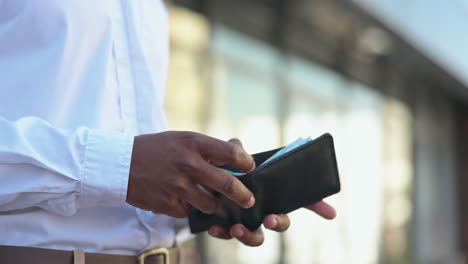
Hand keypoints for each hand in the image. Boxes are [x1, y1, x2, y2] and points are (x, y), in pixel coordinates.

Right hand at [126, 131, 255, 217]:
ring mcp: (178, 186)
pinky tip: (176, 197)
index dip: (245, 162)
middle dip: (242, 195)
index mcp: (193, 143)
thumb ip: (208, 147)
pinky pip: (188, 211)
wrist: (119, 164)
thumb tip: (238, 147)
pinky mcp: (168, 204)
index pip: (231, 153)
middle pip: (227, 184)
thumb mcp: (181, 139)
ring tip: (201, 195)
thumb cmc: (155, 149)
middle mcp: (188, 164)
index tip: (250, 168)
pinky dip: (186, 207)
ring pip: (209, 204)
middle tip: (249, 201)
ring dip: (210, 203)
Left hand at [208, 139, 336, 246]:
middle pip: (281, 222)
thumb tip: (237, 146)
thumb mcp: (230, 157)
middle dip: (279, 223)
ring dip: (250, 236)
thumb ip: (235, 150)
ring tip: (237, 228)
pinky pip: (229, 236)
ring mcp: (248, 221)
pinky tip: (215, 227)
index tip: (331, 213)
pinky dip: (223, 234)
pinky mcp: (228, 228)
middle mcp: (264, 209)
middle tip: (269, 219)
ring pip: (257, 238)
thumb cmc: (223, 170)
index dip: (318, 206)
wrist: (202, 182)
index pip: (300, 199)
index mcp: (271, 192)